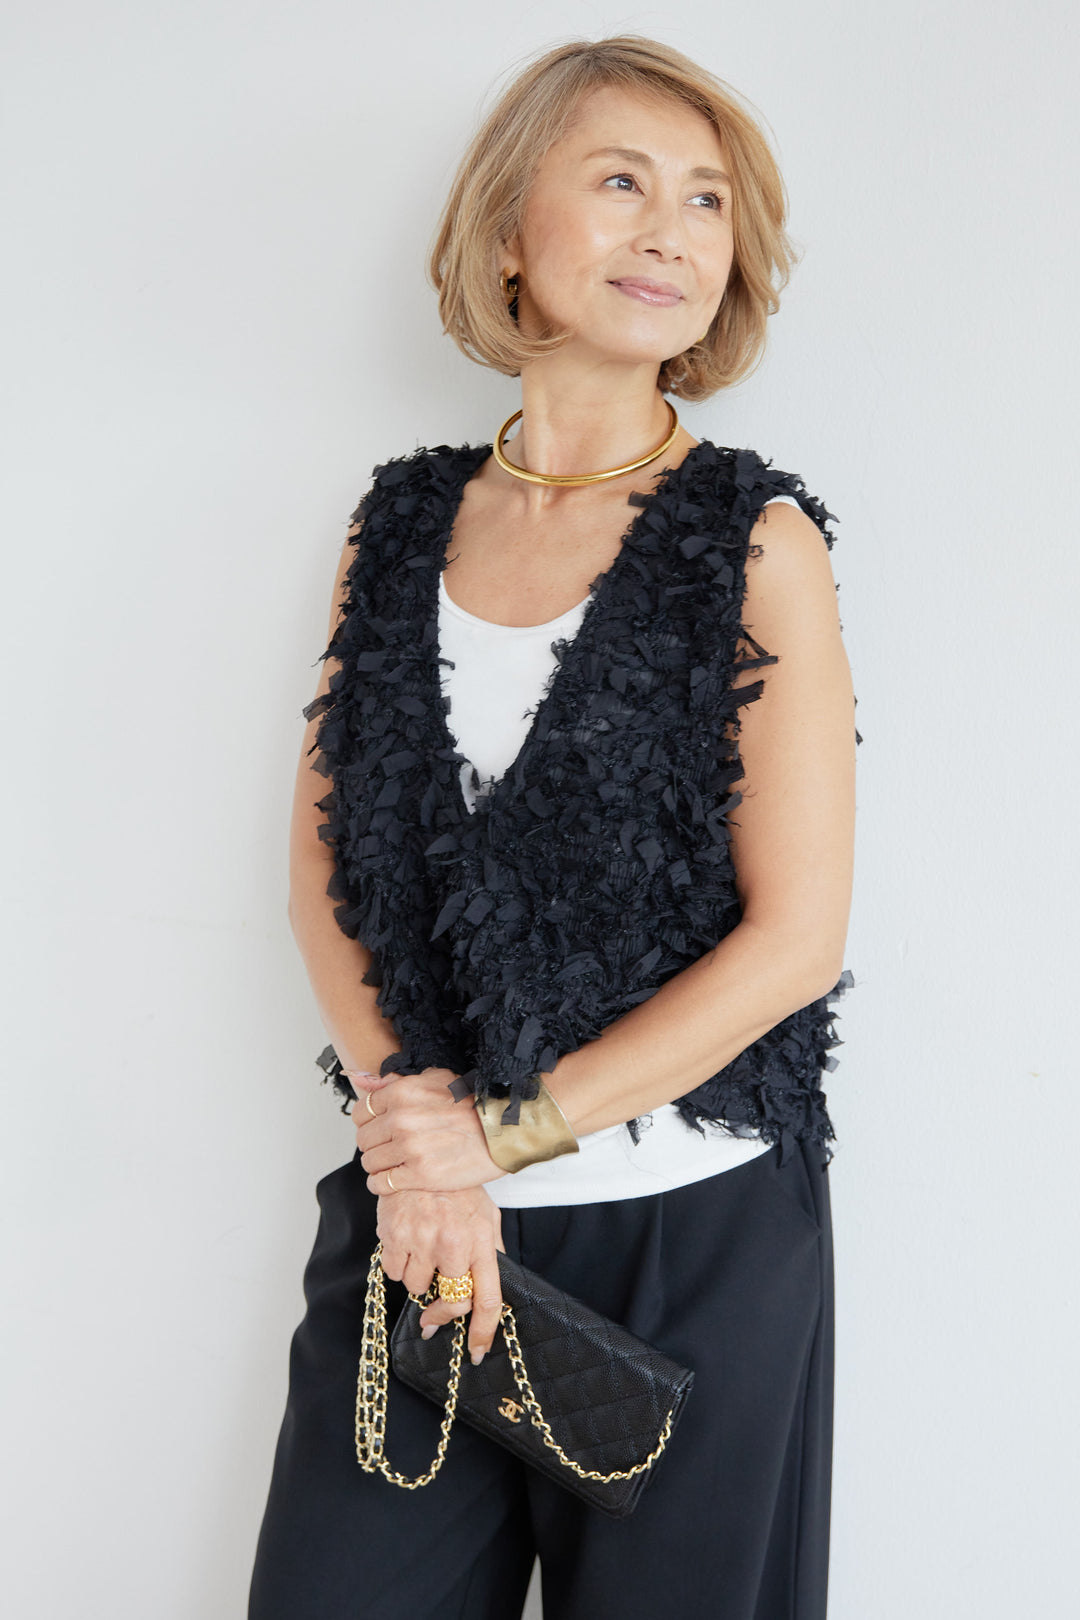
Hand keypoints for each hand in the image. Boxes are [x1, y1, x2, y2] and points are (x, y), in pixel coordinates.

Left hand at [350, 1068, 508, 1195]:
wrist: (501, 1132)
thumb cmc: (471, 1106)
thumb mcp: (436, 1080)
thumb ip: (395, 1081)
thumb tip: (363, 1082)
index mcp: (402, 1093)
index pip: (361, 1112)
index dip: (367, 1122)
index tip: (377, 1128)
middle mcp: (402, 1120)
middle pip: (363, 1139)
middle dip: (372, 1145)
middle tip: (388, 1147)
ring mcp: (409, 1149)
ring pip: (370, 1163)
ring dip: (378, 1165)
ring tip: (393, 1163)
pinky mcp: (419, 1175)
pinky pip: (381, 1183)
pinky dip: (382, 1184)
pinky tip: (394, 1179)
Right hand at [377, 1184, 505, 1362]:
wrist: (421, 1154)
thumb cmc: (456, 1187)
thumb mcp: (485, 1214)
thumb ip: (490, 1250)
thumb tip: (493, 1287)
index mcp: (480, 1241)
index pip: (487, 1298)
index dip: (482, 1331)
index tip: (475, 1351)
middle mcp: (453, 1244)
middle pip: (450, 1300)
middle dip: (441, 1313)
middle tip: (433, 1315)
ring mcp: (422, 1240)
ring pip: (416, 1287)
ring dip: (418, 1277)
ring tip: (422, 1249)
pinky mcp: (394, 1235)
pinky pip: (392, 1271)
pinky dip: (397, 1263)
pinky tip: (405, 1242)